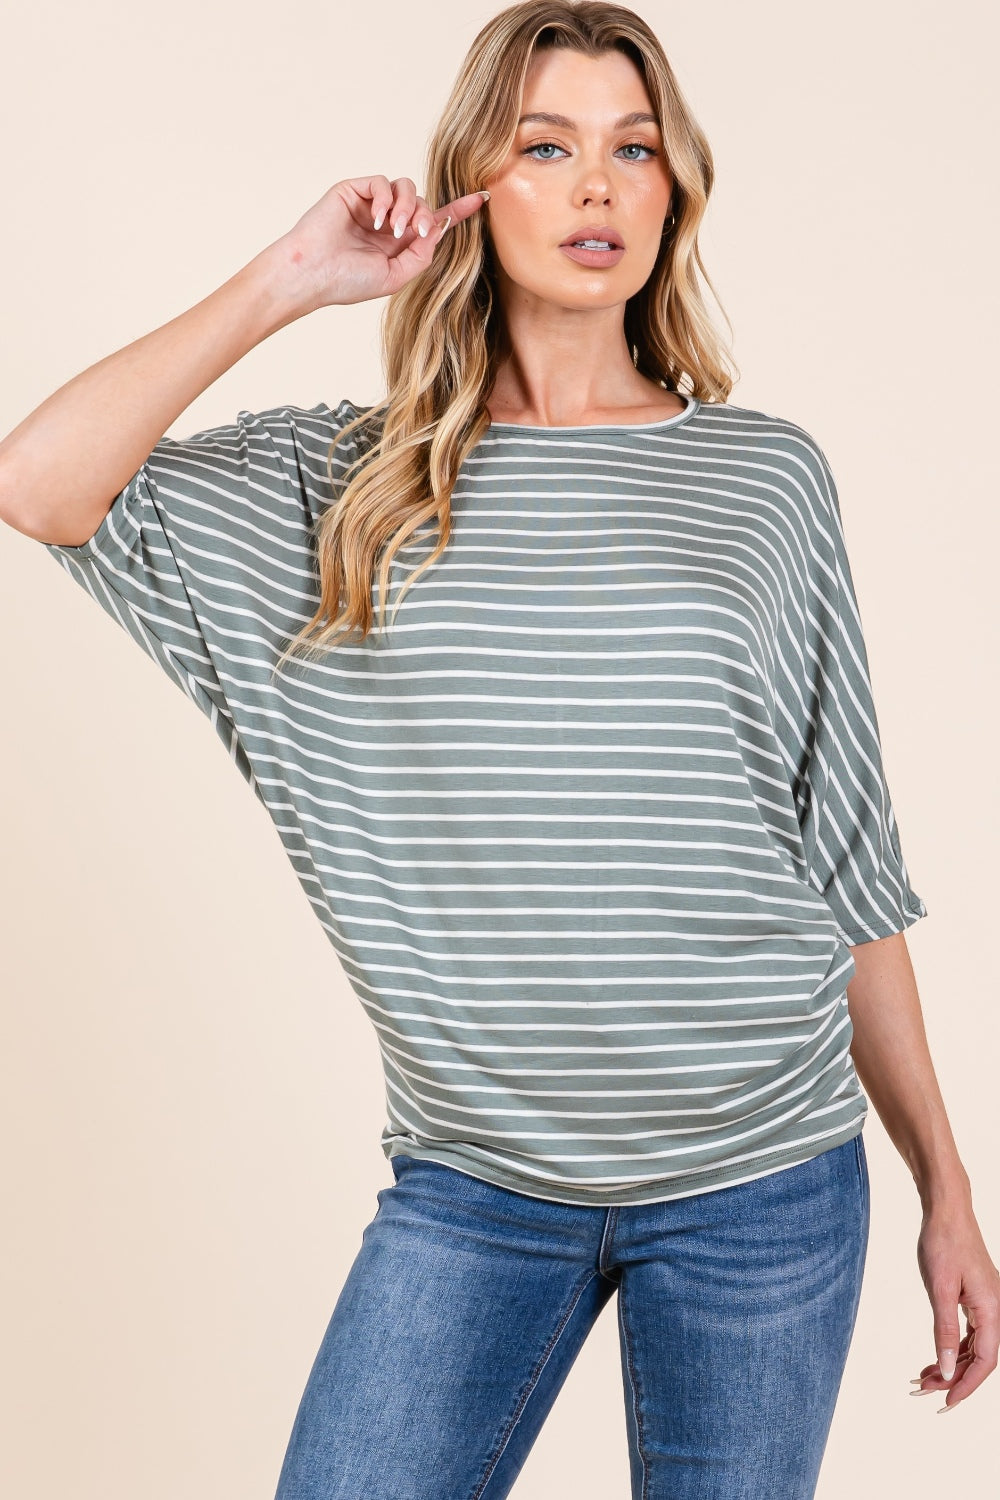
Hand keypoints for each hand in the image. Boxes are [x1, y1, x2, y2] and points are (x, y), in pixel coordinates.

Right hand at [267, 175, 488, 312]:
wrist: (313, 274)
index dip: (457, 211)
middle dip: (423, 216)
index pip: (432, 222)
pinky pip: (382, 182)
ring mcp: (370, 205)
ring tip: (392, 229)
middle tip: (413, 232)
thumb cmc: (348, 282)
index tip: (481, 198)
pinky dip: (385, 199)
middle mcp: (386, 222)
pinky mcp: (354, 191)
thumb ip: (422, 254)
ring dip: (405, 207)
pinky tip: (377, 220)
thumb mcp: (396, 276)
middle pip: (421, 203)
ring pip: (405, 188)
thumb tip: (439, 227)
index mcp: (397, 244)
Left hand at [911, 1202, 999, 1409]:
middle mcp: (994, 1310)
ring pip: (973, 1347)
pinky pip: (968, 1332)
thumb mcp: (940, 1288)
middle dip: (954, 1378)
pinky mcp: (975, 1298)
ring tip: (923, 1377)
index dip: (966, 1385)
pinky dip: (951, 1347)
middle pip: (979, 1358)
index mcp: (991, 1309)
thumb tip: (948, 1370)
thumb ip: (945, 1330)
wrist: (946, 1210)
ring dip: (951, 1364)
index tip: (945, 1402)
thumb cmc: (943, 1243)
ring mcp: (986, 1304)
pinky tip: (934, 1357)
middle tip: (922, 1390)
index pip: (985, 1362)